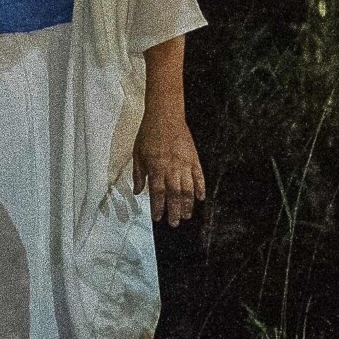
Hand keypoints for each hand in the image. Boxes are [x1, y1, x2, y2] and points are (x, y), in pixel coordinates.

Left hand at [133, 108, 205, 225]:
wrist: (165, 115)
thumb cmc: (149, 133)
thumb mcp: (137, 153)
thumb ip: (138, 174)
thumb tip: (137, 191)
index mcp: (156, 168)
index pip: (158, 194)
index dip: (158, 207)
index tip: (158, 218)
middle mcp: (171, 169)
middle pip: (174, 195)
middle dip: (174, 211)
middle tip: (174, 223)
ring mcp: (184, 164)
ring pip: (188, 189)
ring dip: (187, 204)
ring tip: (186, 215)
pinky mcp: (194, 158)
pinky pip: (199, 176)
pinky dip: (201, 188)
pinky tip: (200, 198)